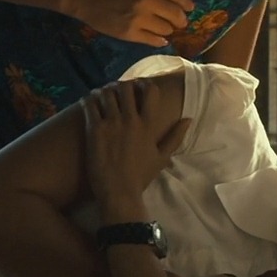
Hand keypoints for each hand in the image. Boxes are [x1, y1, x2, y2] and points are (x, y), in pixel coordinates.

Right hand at [68, 0, 194, 46]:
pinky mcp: (129, 34)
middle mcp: (147, 1)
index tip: (190, 8)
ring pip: (166, 29)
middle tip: (180, 21)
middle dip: (181, 19)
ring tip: (165, 28)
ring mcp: (138, 19)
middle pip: (176, 15)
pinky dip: (159, 40)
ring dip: (168, 29)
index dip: (187, 4)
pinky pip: (152, 40)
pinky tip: (159, 38)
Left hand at [81, 80, 191, 207]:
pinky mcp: (94, 131)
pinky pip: (89, 106)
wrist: (119, 193)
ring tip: (101, 96)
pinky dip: (88, 100)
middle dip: (120, 86)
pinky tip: (88, 103)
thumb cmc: (140, 176)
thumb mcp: (162, 157)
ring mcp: (111, 124)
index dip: (143, 84)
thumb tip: (188, 119)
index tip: (138, 86)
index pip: (150, 91)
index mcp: (148, 125)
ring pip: (106, 93)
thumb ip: (176, 136)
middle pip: (125, 88)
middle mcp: (130, 121)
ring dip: (103, 91)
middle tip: (116, 90)